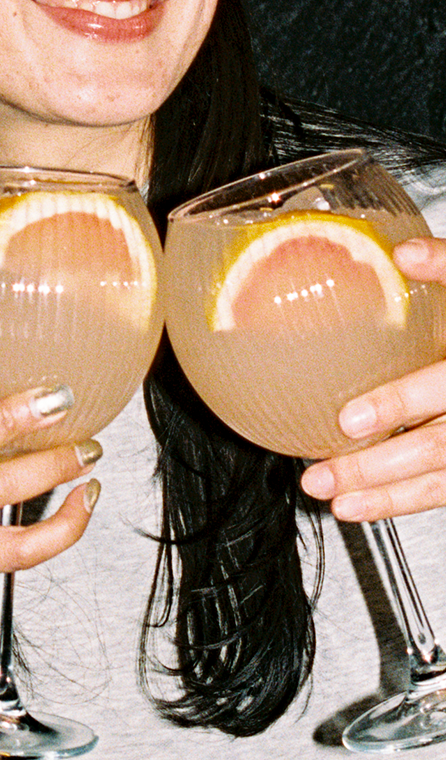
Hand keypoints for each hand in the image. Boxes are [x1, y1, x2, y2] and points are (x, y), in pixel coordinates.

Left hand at [301, 236, 445, 521]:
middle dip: (378, 467)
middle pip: (438, 446)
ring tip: (341, 504)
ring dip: (390, 497)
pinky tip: (372, 505)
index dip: (400, 403)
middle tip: (325, 476)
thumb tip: (403, 254)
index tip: (351, 419)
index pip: (445, 386)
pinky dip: (412, 499)